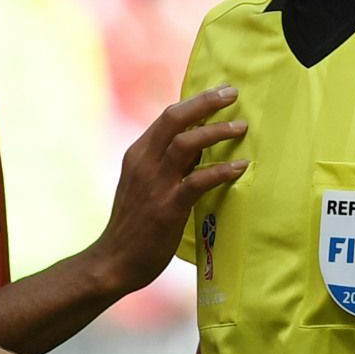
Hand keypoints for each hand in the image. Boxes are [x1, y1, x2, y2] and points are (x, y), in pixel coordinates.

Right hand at [97, 86, 248, 290]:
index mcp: (137, 154)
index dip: (195, 101)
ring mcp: (155, 184)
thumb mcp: (143, 185)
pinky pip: (197, 181)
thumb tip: (199, 145)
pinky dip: (221, 171)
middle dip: (206, 102)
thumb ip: (166, 164)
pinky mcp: (168, 207)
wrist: (113, 261)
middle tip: (232, 93)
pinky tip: (240, 167)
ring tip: (241, 127)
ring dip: (217, 131)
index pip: (166, 116)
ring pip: (187, 143)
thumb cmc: (134, 225)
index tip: (219, 92)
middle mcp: (144, 163)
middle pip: (175, 119)